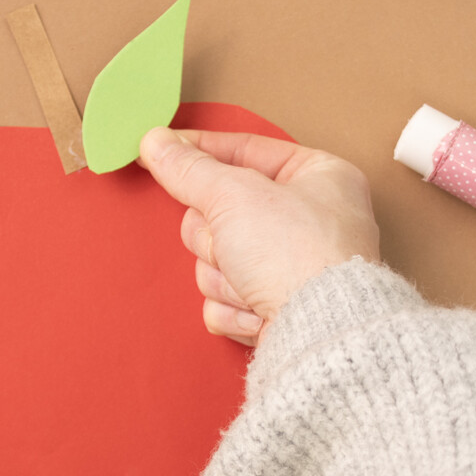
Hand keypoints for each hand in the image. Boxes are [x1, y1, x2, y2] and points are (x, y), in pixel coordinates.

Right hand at [139, 127, 380, 345]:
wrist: (317, 331)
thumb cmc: (299, 256)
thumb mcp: (234, 195)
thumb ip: (190, 169)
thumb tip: (158, 144)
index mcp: (318, 176)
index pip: (245, 150)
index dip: (201, 150)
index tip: (163, 148)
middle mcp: (309, 219)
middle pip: (221, 211)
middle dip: (216, 237)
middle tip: (230, 241)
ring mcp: (292, 267)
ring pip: (218, 259)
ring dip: (222, 275)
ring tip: (251, 283)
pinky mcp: (276, 306)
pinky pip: (226, 298)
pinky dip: (232, 307)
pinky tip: (256, 309)